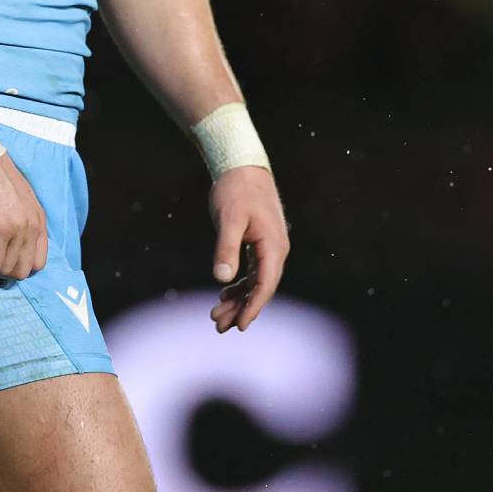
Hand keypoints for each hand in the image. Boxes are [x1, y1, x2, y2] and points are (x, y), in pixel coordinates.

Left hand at [208, 165, 288, 332]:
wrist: (242, 165)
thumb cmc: (236, 190)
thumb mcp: (229, 219)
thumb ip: (226, 248)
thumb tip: (223, 279)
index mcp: (273, 246)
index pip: (265, 285)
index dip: (253, 307)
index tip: (240, 326)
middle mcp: (276, 249)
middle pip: (260, 288)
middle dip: (241, 309)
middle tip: (218, 326)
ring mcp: (269, 246)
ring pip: (255, 281)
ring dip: (238, 299)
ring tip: (216, 315)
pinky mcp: (259, 242)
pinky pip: (252, 271)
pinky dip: (239, 285)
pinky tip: (224, 294)